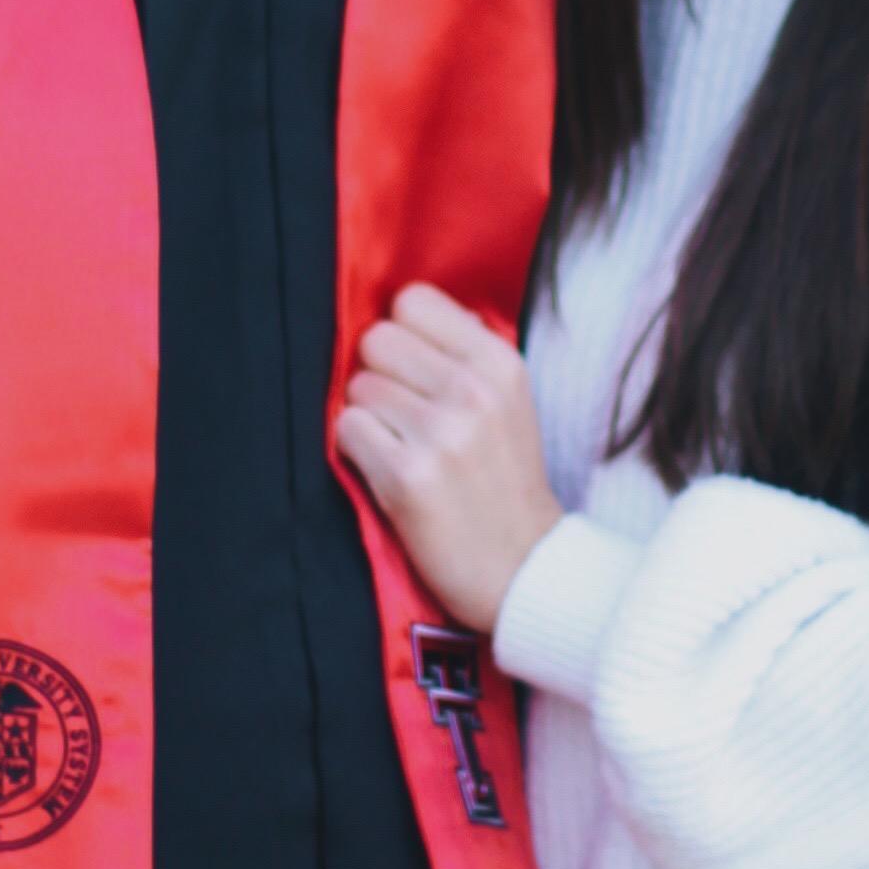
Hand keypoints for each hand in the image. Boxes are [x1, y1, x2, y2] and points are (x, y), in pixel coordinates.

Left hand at [335, 283, 563, 636]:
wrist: (521, 567)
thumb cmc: (503, 481)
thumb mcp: (509, 401)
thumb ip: (463, 351)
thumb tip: (399, 310)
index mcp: (500, 362)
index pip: (412, 300)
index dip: (402, 334)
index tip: (416, 370)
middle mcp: (473, 390)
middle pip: (376, 339)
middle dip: (379, 374)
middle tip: (404, 414)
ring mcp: (440, 433)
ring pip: (357, 387)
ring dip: (368, 417)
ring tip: (403, 448)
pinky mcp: (406, 476)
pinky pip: (347, 430)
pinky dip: (358, 450)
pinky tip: (390, 471)